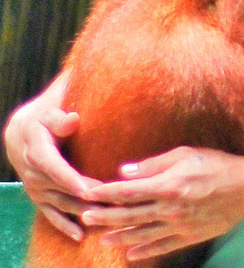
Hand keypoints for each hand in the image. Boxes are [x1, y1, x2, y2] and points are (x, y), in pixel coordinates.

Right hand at [4, 102, 100, 239]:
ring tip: (107, 218)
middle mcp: (33, 173)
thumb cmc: (43, 119)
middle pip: (62, 189)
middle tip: (115, 205)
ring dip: (83, 212)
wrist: (21, 134)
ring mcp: (36, 188)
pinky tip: (80, 236)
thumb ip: (59, 118)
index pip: (53, 167)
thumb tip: (72, 120)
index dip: (69, 179)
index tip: (88, 190)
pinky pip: (51, 214)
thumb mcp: (49, 112)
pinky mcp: (40, 197)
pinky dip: (65, 225)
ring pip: (61, 203)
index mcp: (36, 150)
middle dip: (87, 198)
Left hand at [80, 147, 243, 260]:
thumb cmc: (219, 165)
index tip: (88, 193)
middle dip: (105, 216)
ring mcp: (180, 225)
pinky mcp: (191, 235)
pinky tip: (131, 254)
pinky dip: (146, 251)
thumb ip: (153, 164)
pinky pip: (163, 246)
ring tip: (103, 239)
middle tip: (85, 216)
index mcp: (168, 185)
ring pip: (143, 234)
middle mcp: (171, 208)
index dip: (105, 193)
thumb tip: (124, 171)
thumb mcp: (186, 154)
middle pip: (130, 215)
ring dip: (121, 237)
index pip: (127, 191)